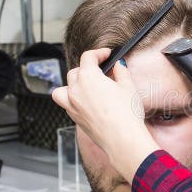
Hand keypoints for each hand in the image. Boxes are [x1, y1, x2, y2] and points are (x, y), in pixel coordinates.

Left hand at [51, 48, 157, 181]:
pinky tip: (86, 102)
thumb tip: (119, 65)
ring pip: (63, 89)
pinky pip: (66, 104)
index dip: (99, 53)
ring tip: (85, 86)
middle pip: (75, 71)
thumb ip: (121, 72)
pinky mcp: (74, 118)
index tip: (106, 54)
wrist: (122, 138)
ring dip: (72, 84)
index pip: (88, 57)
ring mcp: (72, 105)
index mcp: (88, 77)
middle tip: (102, 71)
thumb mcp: (128, 87)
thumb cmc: (126, 114)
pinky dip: (73, 100)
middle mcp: (76, 89)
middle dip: (87, 68)